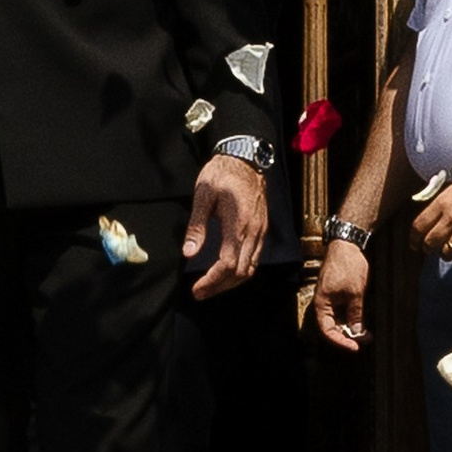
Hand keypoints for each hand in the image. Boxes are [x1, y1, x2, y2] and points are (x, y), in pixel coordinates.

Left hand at [184, 153, 267, 296]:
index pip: (228, 264)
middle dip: (220, 287)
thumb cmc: (221, 174)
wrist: (246, 158)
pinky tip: (227, 272)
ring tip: (211, 287)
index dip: (212, 281)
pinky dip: (242, 271)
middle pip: (241, 273)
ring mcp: (261, 231)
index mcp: (237, 224)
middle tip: (200, 293)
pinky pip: (256, 258)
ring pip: (251, 269)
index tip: (197, 289)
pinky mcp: (263, 229)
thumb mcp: (203, 194)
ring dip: (231, 282)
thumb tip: (188, 253)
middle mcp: (253, 231)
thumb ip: (197, 226)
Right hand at [312, 235, 369, 351]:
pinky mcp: (337, 292)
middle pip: (333, 327)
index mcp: (323, 303)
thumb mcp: (356, 293)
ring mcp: (330, 297)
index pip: (327, 330)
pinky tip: (363, 319)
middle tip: (366, 340)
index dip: (341, 341)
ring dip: (352, 326)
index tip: (355, 347)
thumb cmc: (348, 266)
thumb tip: (357, 333)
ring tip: (368, 332)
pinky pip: (342, 310)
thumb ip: (355, 314)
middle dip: (349, 335)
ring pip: (339, 319)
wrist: (347, 243)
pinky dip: (352, 316)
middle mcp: (324, 302)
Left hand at [415, 160, 451, 262]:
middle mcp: (451, 217)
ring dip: (447, 255)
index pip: (418, 226)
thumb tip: (425, 222)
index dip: (414, 239)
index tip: (415, 245)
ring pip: (447, 253)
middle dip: (429, 248)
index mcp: (441, 203)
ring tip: (450, 250)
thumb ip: (438, 206)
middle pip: (430, 243)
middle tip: (432, 249)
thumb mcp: (451, 190)